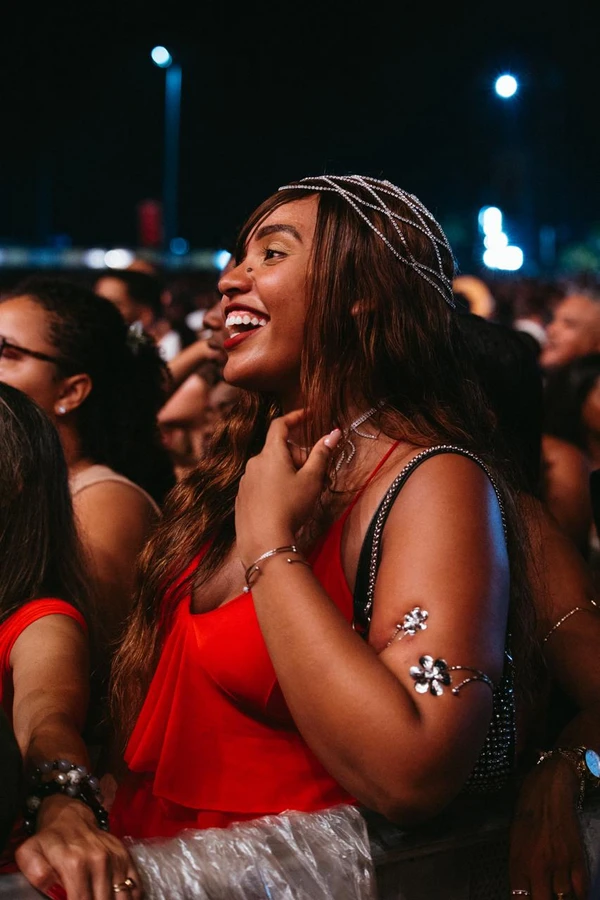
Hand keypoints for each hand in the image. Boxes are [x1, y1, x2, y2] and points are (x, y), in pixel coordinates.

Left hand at [15, 794, 142, 899]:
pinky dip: (130, 897)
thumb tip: (51, 889)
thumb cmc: (49, 840)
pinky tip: (117, 898)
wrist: (70, 816)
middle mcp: (99, 860)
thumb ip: (36, 873)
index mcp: (75, 863)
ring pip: (122, 896)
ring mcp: (115, 858)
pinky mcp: (125, 856)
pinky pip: (135, 885)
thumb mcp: (30, 853)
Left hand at [235, 409, 340, 564]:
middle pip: (278, 449)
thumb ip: (322, 454)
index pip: (280, 425)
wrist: (264, 541)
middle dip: (297, 455)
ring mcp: (245, 481)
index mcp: (270, 454)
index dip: (295, 417)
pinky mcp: (242, 498)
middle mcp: (254, 463)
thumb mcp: (312, 480)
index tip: (307, 416)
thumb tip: (334, 433)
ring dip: (285, 472)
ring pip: (269, 467)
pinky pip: (260, 483)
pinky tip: (283, 505)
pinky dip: (273, 485)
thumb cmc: (290, 507)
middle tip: (312, 474)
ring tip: (300, 493)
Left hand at [509, 756, 588, 898]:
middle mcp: (538, 868)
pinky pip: (580, 889)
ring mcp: (559, 865)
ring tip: (557, 896)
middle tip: (544, 898)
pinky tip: (574, 895)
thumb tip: (523, 889)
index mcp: (518, 862)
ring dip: (561, 899)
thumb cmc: (527, 811)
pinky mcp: (576, 859)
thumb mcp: (514, 840)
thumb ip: (519, 867)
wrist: (548, 790)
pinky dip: (578, 895)